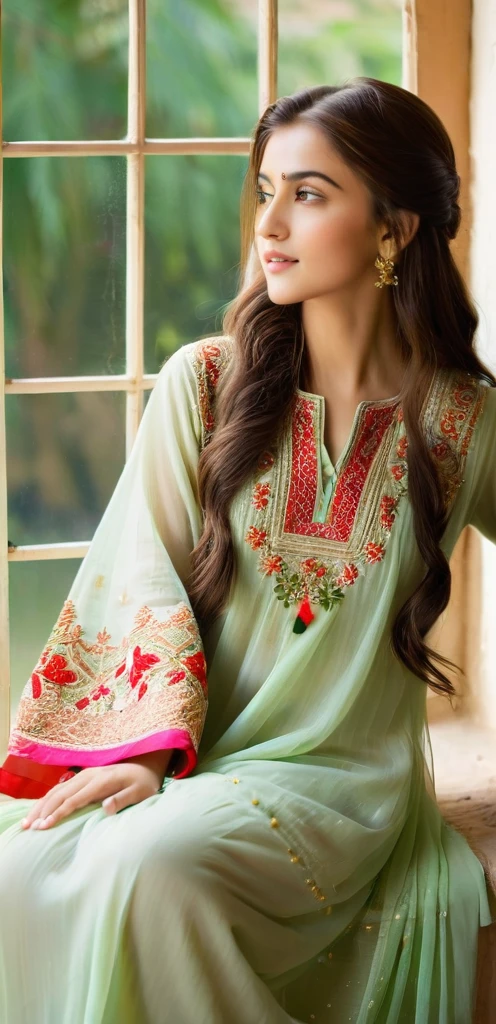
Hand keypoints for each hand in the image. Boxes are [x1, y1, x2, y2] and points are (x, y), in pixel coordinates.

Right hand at [20, 759, 166, 830]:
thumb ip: (123, 800)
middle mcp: (90, 776)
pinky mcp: (84, 777)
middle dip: (43, 810)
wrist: (146, 766)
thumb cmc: (144, 784)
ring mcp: (86, 775)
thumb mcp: (140, 793)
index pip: (74, 799)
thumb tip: (105, 807)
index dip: (58, 813)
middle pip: (60, 794)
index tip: (45, 826)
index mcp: (102, 781)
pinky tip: (40, 809)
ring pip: (58, 789)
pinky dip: (48, 798)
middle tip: (29, 828)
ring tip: (28, 821)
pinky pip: (62, 788)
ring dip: (42, 804)